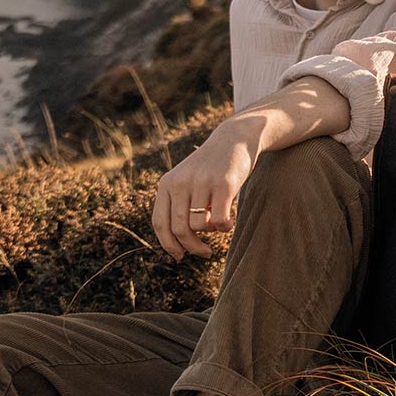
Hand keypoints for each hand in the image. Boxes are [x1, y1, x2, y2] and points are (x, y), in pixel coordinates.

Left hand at [151, 119, 260, 259]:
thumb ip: (178, 207)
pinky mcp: (223, 184)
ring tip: (220, 222)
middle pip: (179, 229)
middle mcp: (180, 182)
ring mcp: (201, 182)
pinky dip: (225, 227)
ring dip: (211, 231)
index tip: (180, 256)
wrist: (234, 138)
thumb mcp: (187, 182)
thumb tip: (177, 249)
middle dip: (192, 247)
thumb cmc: (211, 168)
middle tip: (205, 253)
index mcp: (166, 184)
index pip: (160, 224)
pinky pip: (219, 220)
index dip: (168, 245)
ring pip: (198, 226)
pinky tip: (230, 221)